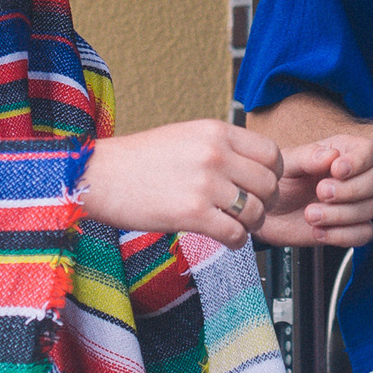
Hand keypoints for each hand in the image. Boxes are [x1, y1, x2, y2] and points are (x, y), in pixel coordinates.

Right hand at [80, 120, 282, 248]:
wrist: (99, 175)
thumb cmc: (138, 159)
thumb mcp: (186, 136)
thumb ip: (219, 147)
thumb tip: (249, 165)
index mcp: (216, 131)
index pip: (271, 153)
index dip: (274, 174)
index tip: (265, 185)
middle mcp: (215, 154)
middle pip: (268, 184)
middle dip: (266, 202)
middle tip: (254, 211)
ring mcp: (205, 184)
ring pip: (256, 211)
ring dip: (252, 224)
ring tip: (239, 227)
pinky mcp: (192, 214)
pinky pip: (235, 233)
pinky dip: (236, 241)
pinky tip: (226, 240)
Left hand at [258, 134, 372, 246]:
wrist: (268, 214)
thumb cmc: (279, 183)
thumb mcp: (286, 164)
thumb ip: (307, 156)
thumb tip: (330, 155)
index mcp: (343, 152)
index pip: (369, 151)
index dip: (358, 161)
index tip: (336, 170)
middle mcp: (354, 176)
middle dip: (352, 189)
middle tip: (322, 192)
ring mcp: (355, 203)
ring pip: (371, 208)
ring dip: (340, 214)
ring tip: (310, 214)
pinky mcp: (351, 228)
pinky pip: (364, 233)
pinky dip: (342, 235)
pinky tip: (319, 231)